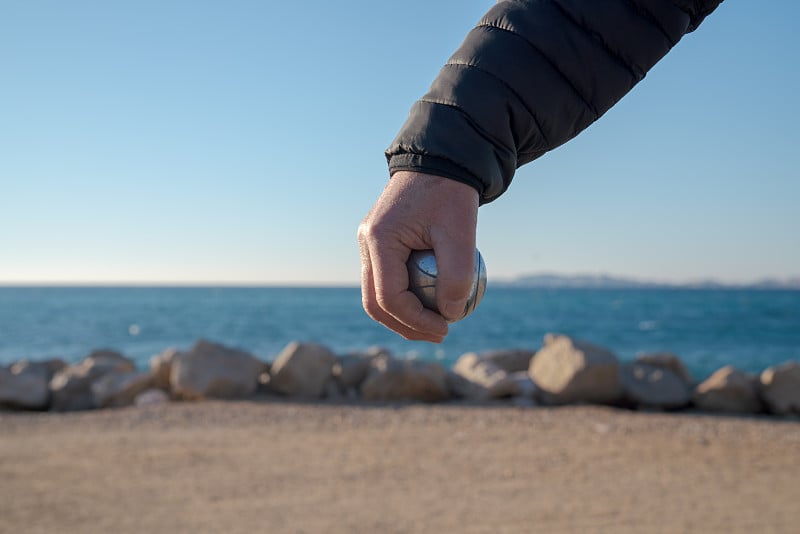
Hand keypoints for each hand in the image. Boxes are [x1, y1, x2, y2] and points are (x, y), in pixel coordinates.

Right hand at [358, 171, 478, 341]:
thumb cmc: (452, 193)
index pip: (389, 297)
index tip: (446, 328)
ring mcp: (368, 241)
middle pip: (374, 302)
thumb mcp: (461, 235)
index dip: (416, 321)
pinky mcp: (379, 241)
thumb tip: (450, 316)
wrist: (442, 159)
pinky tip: (432, 303)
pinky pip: (386, 278)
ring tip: (437, 324)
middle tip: (440, 334)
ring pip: (377, 293)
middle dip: (405, 326)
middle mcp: (365, 241)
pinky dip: (405, 296)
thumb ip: (456, 277)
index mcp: (379, 239)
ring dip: (403, 315)